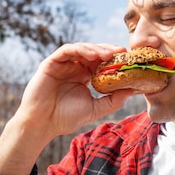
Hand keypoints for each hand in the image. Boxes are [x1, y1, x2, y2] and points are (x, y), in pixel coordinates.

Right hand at [0, 43, 133, 174]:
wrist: (42, 125)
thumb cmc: (65, 118)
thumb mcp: (94, 109)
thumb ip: (112, 100)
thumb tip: (132, 91)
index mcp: (85, 76)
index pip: (102, 62)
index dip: (115, 59)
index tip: (129, 60)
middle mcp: (74, 67)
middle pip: (94, 52)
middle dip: (108, 50)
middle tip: (122, 53)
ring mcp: (63, 64)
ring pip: (82, 48)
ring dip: (96, 49)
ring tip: (109, 54)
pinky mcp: (51, 63)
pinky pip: (67, 50)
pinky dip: (80, 50)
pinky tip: (91, 55)